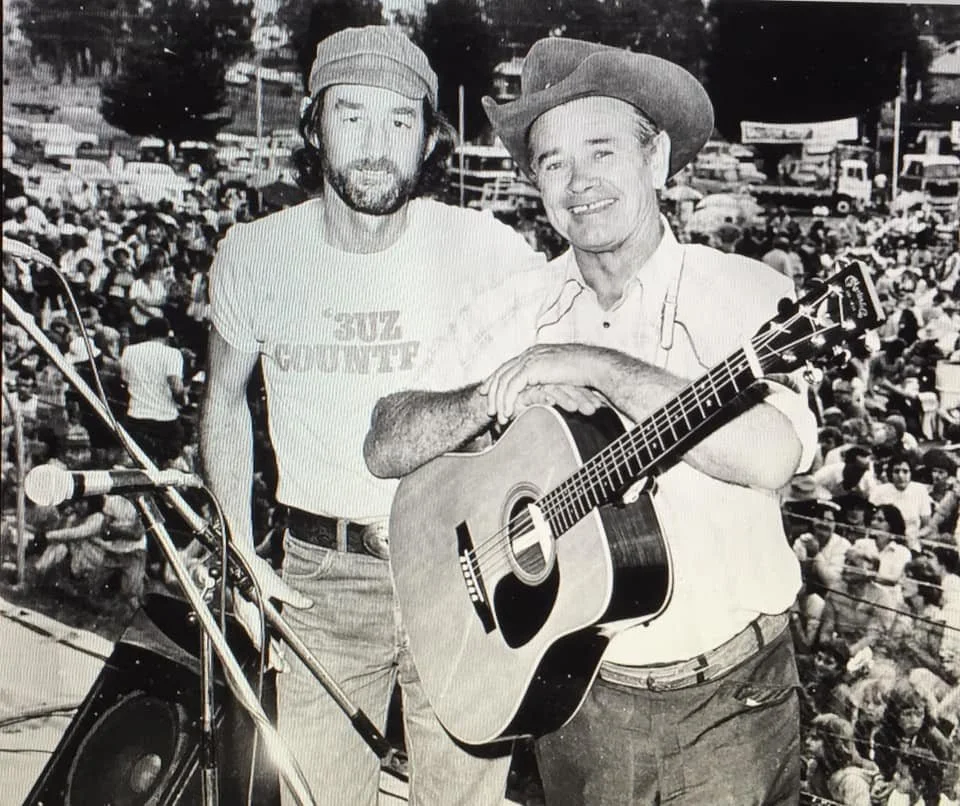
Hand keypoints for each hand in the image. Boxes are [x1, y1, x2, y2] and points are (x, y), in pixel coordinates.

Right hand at [233, 552, 311, 671]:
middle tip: (282, 668)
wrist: (239, 558)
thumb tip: (307, 603)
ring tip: (279, 662)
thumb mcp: (275, 583)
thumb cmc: (253, 569)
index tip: (278, 664)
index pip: (260, 639)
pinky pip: (256, 629)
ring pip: (256, 637)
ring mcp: (244, 615)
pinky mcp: (246, 612)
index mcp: (250, 612)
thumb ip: (291, 596)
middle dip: (270, 656)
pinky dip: (264, 639)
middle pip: (258, 642)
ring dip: (267, 649)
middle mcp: (245, 616)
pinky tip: (273, 644)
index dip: (269, 653)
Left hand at [480, 344, 603, 424]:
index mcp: (535, 353)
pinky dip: (508, 401)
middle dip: (491, 389)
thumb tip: (547, 390)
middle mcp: (529, 354)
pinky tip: (507, 413)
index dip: (496, 378)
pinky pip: (512, 387)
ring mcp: (530, 359)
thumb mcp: (561, 374)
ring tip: (497, 416)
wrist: (594, 365)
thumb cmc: (584, 371)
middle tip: (486, 406)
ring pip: (504, 381)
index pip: (508, 365)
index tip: (486, 390)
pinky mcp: (532, 368)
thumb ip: (549, 378)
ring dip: (499, 400)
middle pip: (502, 372)